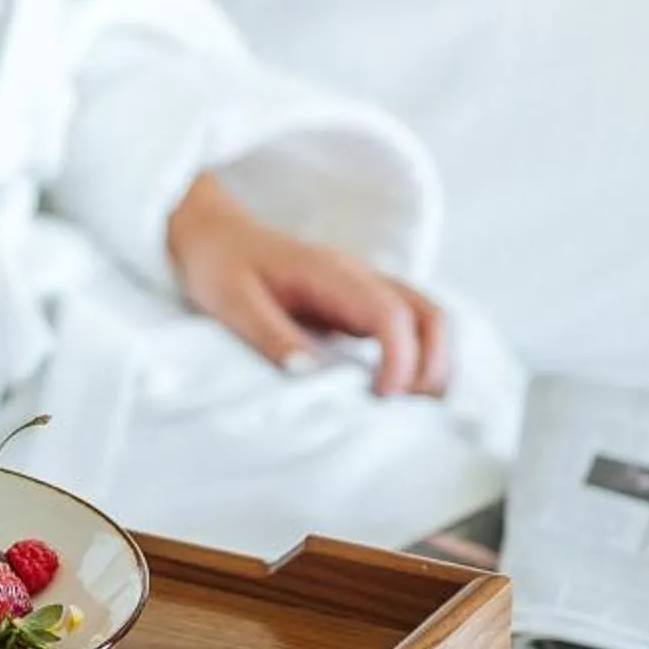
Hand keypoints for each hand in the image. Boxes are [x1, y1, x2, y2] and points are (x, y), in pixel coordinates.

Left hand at [164, 174, 450, 397]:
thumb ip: (270, 336)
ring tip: (407, 408)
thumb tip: (309, 376)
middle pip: (430, 315)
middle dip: (432, 365)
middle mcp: (360, 279)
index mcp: (332, 274)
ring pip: (427, 321)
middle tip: (404, 410)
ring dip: (431, 365)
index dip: (399, 359)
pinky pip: (407, 330)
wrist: (215, 238)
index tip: (382, 398)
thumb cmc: (220, 267)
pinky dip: (416, 360)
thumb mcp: (232, 303)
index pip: (390, 314)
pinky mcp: (359, 307)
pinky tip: (395, 393)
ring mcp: (365, 291)